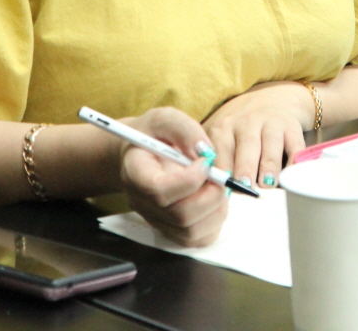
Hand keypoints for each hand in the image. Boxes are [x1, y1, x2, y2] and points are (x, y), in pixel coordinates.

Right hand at [117, 107, 227, 246]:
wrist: (140, 153)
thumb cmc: (153, 135)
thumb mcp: (166, 119)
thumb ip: (185, 130)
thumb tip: (206, 152)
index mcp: (136, 174)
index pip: (160, 191)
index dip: (190, 180)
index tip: (206, 161)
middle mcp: (143, 203)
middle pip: (180, 215)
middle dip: (211, 196)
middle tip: (222, 176)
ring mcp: (157, 220)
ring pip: (191, 232)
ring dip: (217, 209)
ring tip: (219, 185)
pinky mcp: (171, 229)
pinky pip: (196, 239)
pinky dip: (214, 221)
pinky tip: (215, 199)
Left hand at [202, 82, 311, 192]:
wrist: (271, 98)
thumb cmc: (239, 127)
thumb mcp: (220, 134)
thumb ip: (211, 157)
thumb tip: (206, 188)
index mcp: (224, 126)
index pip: (221, 148)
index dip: (221, 168)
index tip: (220, 186)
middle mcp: (247, 122)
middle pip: (247, 145)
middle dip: (245, 166)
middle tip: (244, 185)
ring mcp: (271, 123)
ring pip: (271, 144)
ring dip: (269, 165)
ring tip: (267, 183)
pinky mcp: (292, 127)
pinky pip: (295, 144)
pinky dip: (295, 160)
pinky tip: (290, 174)